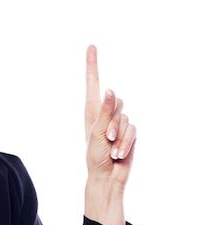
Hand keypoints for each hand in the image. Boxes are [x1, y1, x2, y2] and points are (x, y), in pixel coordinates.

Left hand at [85, 45, 135, 187]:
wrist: (106, 177)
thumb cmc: (94, 157)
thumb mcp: (97, 134)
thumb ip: (105, 112)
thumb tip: (110, 90)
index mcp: (91, 112)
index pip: (92, 84)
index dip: (92, 65)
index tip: (91, 47)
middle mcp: (104, 115)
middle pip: (117, 102)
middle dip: (113, 122)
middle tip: (106, 139)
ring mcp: (117, 124)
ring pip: (126, 118)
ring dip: (120, 136)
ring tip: (111, 149)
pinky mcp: (128, 133)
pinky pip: (134, 130)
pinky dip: (127, 142)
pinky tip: (119, 154)